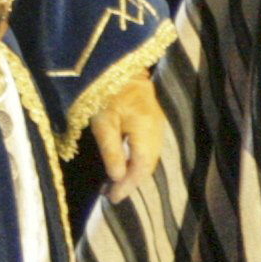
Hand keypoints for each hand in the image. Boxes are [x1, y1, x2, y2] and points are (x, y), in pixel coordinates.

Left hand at [89, 74, 170, 200]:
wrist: (119, 63)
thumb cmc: (106, 91)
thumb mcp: (103, 122)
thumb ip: (111, 151)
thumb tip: (117, 178)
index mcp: (146, 131)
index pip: (140, 167)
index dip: (127, 186)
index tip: (111, 198)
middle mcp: (157, 130)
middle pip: (148, 165)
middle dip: (131, 183)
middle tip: (112, 196)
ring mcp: (157, 125)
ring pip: (149, 158)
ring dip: (134, 173)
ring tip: (115, 185)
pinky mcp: (152, 120)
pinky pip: (148, 148)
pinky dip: (137, 161)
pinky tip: (124, 166)